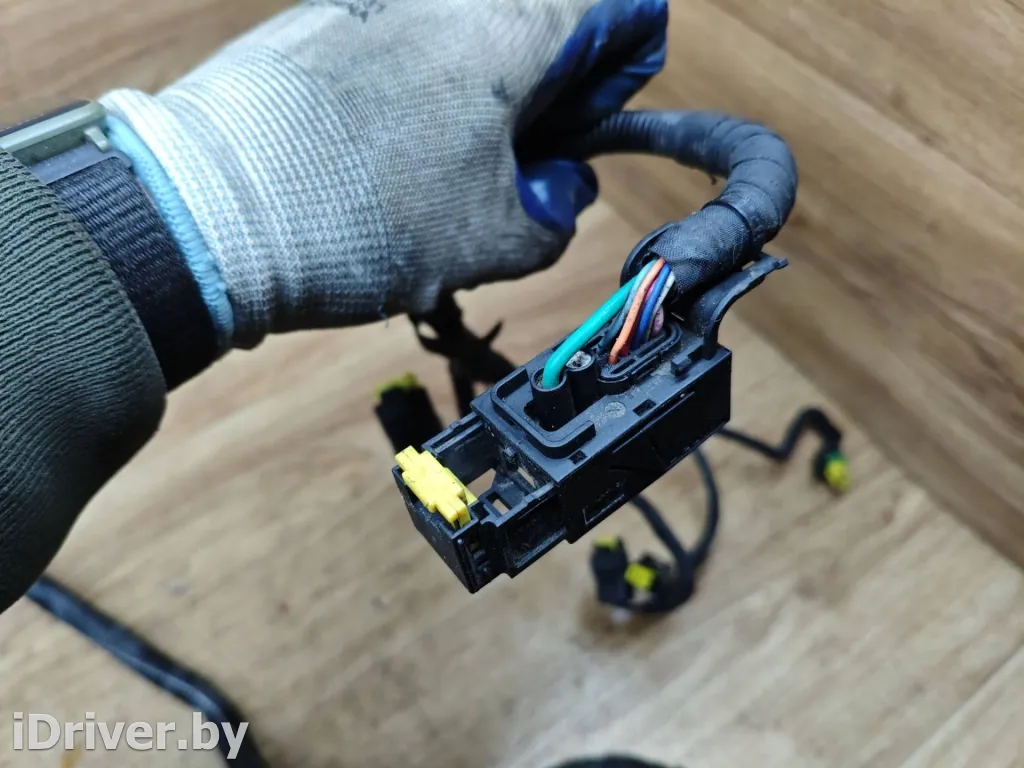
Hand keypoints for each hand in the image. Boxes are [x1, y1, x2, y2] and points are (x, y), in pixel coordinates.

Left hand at [101, 0, 667, 348]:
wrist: (212, 211)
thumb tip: (561, 189)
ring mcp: (381, 1)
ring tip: (449, 172)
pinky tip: (390, 154)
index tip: (586, 129)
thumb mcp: (495, 240)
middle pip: (541, 21)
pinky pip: (405, 42)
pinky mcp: (325, 21)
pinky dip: (422, 90)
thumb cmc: (360, 217)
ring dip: (483, 97)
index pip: (621, 9)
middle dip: (548, 92)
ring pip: (471, 36)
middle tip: (522, 167)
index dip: (620, 74)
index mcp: (512, 27)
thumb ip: (557, 211)